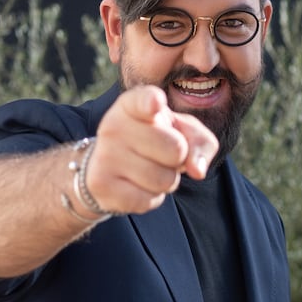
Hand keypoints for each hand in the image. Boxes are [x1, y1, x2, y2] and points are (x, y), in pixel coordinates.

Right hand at [86, 85, 218, 212]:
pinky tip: (137, 186)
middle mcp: (114, 126)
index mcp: (132, 105)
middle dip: (178, 159)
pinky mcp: (101, 185)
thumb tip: (198, 171)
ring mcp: (105, 156)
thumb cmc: (153, 142)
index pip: (142, 100)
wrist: (106, 167)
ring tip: (150, 170)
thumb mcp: (180, 131)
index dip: (152, 102)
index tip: (156, 103)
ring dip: (166, 181)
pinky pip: (147, 201)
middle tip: (162, 155)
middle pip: (175, 149)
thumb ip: (200, 142)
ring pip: (164, 180)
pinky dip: (151, 198)